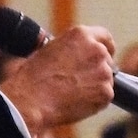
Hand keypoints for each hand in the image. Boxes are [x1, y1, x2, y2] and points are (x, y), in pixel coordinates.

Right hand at [0, 25, 116, 132]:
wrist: (31, 100)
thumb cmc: (32, 76)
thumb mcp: (49, 49)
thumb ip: (70, 48)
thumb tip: (75, 54)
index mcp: (81, 35)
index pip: (104, 37)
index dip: (105, 47)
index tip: (105, 54)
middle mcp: (96, 50)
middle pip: (106, 60)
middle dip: (96, 70)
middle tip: (79, 81)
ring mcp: (104, 72)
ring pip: (106, 80)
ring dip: (96, 86)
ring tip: (73, 93)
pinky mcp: (106, 92)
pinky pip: (105, 97)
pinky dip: (95, 101)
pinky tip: (77, 102)